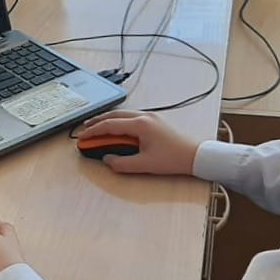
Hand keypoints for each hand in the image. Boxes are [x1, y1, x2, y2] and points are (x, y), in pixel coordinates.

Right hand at [75, 111, 198, 175]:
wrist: (196, 155)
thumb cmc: (174, 159)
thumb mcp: (144, 165)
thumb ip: (122, 163)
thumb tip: (107, 159)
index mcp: (140, 125)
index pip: (109, 125)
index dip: (93, 132)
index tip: (82, 137)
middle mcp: (145, 116)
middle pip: (114, 115)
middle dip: (97, 121)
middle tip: (85, 128)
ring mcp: (151, 117)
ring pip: (123, 114)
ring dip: (108, 120)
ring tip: (97, 127)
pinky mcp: (156, 121)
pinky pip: (132, 117)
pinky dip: (120, 121)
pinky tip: (116, 128)